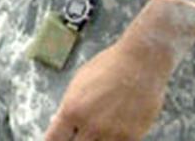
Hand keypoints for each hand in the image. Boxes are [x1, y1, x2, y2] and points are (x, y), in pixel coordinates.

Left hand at [44, 39, 174, 140]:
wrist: (140, 62)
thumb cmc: (108, 66)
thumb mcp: (79, 81)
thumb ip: (68, 105)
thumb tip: (57, 122)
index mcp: (72, 110)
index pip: (54, 138)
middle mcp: (90, 125)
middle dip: (74, 140)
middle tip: (79, 133)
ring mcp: (112, 133)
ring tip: (96, 131)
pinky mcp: (132, 137)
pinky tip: (112, 133)